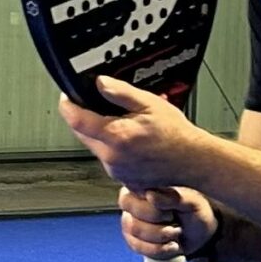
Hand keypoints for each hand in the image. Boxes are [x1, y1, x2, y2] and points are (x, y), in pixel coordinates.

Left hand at [58, 77, 205, 191]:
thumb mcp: (149, 103)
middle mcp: (112, 157)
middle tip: (95, 105)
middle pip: (82, 134)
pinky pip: (108, 160)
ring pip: (95, 147)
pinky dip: (112, 149)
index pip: (76, 120)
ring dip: (99, 134)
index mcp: (116, 136)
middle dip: (83, 119)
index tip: (67, 97)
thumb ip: (120, 92)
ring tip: (122, 124)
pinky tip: (130, 142)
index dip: (67, 105)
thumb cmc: (176, 135)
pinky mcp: (123, 179)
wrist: (193, 161)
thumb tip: (100, 82)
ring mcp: (116, 171)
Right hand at [119, 186, 216, 261]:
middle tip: (175, 223)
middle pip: (132, 221)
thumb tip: (150, 195)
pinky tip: (173, 245)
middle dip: (158, 228)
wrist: (199, 231)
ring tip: (176, 232)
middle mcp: (130, 202)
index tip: (170, 212)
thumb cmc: (193, 210)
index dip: (151, 211)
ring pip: (136, 235)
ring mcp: (129, 222)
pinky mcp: (133, 240)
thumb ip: (171, 197)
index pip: (130, 199)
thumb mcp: (190, 202)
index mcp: (141, 186)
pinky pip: (138, 248)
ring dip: (161, 238)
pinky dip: (159, 250)